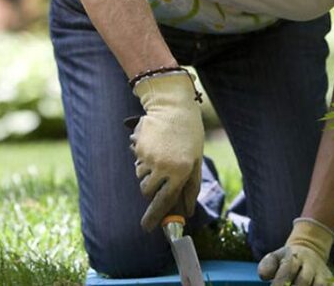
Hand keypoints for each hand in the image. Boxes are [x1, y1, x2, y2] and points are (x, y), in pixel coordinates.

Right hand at [130, 71, 203, 231]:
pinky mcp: (138, 149)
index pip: (166, 201)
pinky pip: (137, 163)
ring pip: (141, 178)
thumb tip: (187, 211)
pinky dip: (143, 159)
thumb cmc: (189, 133)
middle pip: (149, 192)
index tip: (147, 228)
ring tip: (160, 155)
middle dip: (151, 188)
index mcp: (182, 171)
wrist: (172, 105)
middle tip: (159, 175)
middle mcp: (165, 167)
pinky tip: (154, 145)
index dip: (155, 216)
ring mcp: (150, 157)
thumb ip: (191, 186)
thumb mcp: (196, 159)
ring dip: (147, 173)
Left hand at [257, 218, 333, 285]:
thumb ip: (267, 265)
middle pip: (303, 281)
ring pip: (319, 285)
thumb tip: (263, 276)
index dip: (280, 283)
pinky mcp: (331, 281)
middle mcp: (310, 264)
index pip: (287, 270)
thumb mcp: (276, 257)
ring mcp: (322, 273)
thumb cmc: (287, 259)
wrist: (311, 249)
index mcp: (294, 257)